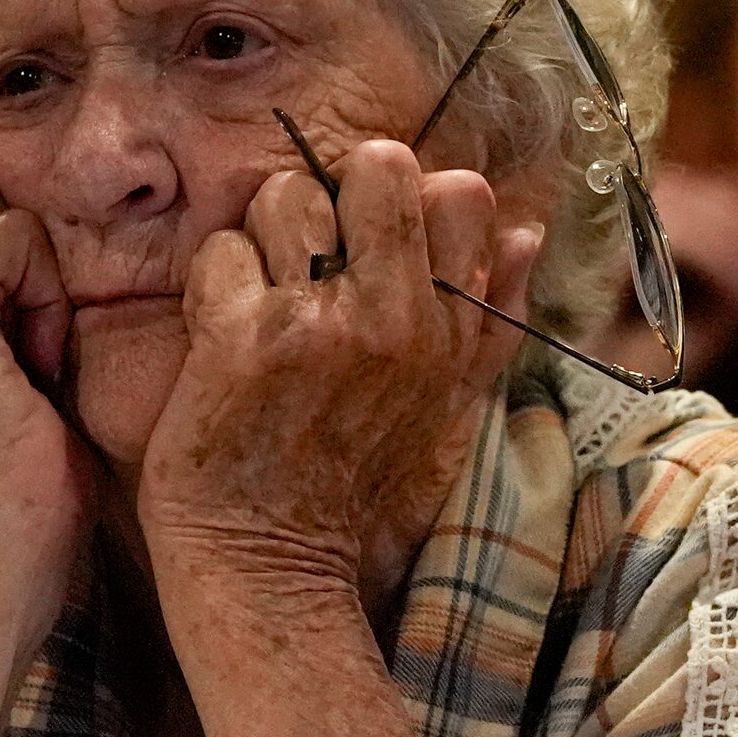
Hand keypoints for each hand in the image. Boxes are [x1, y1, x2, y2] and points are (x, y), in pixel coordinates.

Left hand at [137, 139, 541, 607]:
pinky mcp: (244, 340)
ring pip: (286, 196)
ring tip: (262, 306)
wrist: (272, 569)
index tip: (367, 257)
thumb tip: (526, 229)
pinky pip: (222, 249)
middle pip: (378, 167)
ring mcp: (321, 326)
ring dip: (262, 241)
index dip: (401, 206)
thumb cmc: (355, 489)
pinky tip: (221, 341)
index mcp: (454, 331)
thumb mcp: (449, 410)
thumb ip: (491, 317)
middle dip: (332, 198)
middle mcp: (399, 320)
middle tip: (306, 264)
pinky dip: (211, 287)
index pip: (460, 191)